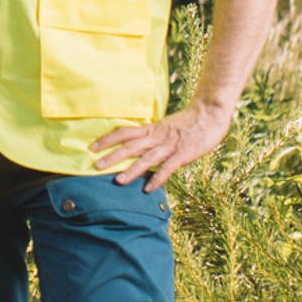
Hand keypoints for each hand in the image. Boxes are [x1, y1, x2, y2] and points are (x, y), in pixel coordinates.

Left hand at [91, 99, 233, 190]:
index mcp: (151, 129)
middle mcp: (157, 137)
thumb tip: (137, 147)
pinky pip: (168, 167)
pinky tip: (148, 188)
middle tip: (95, 165)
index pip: (124, 132)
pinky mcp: (184, 153)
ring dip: (131, 170)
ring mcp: (170, 145)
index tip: (92, 146)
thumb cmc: (188, 122)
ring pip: (146, 158)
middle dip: (112, 156)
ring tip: (117, 181)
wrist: (210, 113)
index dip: (107, 139)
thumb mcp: (165, 126)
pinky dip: (158, 177)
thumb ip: (152, 136)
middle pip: (130, 146)